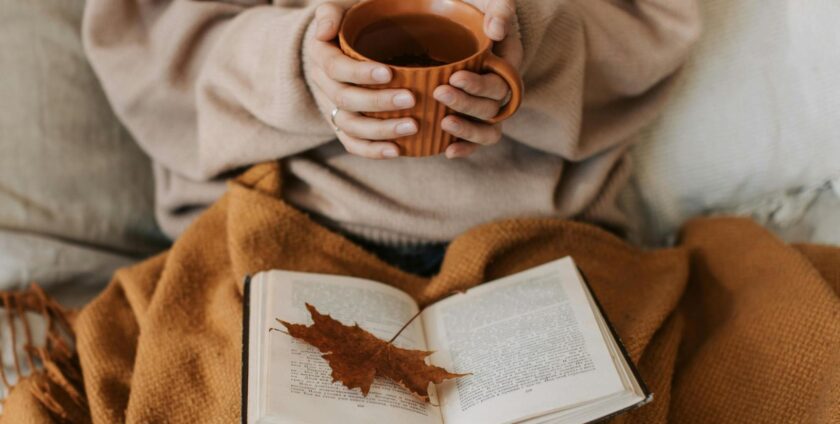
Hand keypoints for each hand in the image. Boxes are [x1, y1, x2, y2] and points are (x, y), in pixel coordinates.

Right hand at [306, 3, 417, 158]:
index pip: (336, 68)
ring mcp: (333, 108)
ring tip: (411, 126)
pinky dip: (373, 151)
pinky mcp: (344, 126)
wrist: (343, 46)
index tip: (389, 72)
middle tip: (410, 99)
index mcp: (321, 55)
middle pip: (345, 99)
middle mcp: (324, 84)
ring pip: (350, 126)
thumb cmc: (352, 24)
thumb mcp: (341, 9)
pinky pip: (353, 144)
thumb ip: (331, 13)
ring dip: (380, 130)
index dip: (360, 73)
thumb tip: (324, 30)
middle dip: (378, 102)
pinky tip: (397, 151)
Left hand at [437, 0, 523, 158]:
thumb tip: (497, 31)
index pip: (500, 82)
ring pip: (488, 129)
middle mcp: (499, 89)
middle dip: (467, 103)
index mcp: (508, 63)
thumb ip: (499, 9)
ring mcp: (485, 105)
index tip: (454, 76)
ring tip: (444, 123)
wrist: (451, 19)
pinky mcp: (469, 117)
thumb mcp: (487, 0)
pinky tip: (446, 151)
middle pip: (492, 106)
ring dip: (468, 130)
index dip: (479, 85)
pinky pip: (474, 140)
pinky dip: (464, 148)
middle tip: (440, 92)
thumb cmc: (470, 7)